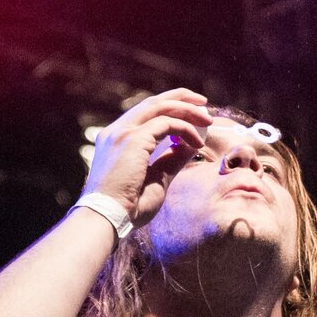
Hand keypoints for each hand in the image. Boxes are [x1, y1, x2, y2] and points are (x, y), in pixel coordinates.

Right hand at [83, 88, 212, 224]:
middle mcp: (116, 131)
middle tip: (203, 103)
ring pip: (160, 107)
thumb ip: (171, 159)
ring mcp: (123, 132)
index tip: (190, 115)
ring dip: (187, 110)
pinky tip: (198, 143)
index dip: (169, 109)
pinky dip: (186, 129)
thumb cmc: (129, 207)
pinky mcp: (133, 139)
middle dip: (180, 98)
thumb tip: (191, 146)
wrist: (109, 218)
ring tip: (208, 120)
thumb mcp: (156, 178)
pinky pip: (168, 124)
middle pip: (152, 102)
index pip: (144, 114)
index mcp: (116, 139)